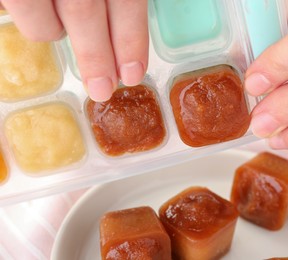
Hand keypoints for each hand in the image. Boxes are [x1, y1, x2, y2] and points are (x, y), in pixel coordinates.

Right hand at [1, 0, 147, 101]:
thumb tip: (121, 21)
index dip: (131, 39)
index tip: (133, 73)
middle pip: (84, 10)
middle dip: (96, 57)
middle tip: (103, 89)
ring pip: (43, 18)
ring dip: (55, 31)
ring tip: (59, 23)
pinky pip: (13, 8)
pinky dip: (31, 16)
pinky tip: (38, 7)